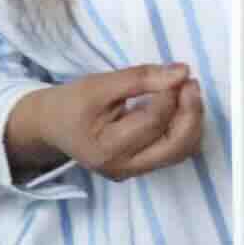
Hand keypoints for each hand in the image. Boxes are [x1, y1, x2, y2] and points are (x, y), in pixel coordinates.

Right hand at [3, 66, 204, 182]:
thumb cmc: (70, 104)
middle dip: (191, 112)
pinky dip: (184, 128)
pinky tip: (179, 107)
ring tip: (187, 91)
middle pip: (177, 146)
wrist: (51, 125)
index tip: (178, 73)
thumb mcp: (98, 85)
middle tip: (190, 83)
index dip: (170, 95)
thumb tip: (182, 73)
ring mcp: (134, 172)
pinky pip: (175, 151)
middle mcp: (123, 168)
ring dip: (192, 120)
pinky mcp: (142, 167)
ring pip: (182, 151)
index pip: (153, 122)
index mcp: (106, 150)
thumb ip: (140, 78)